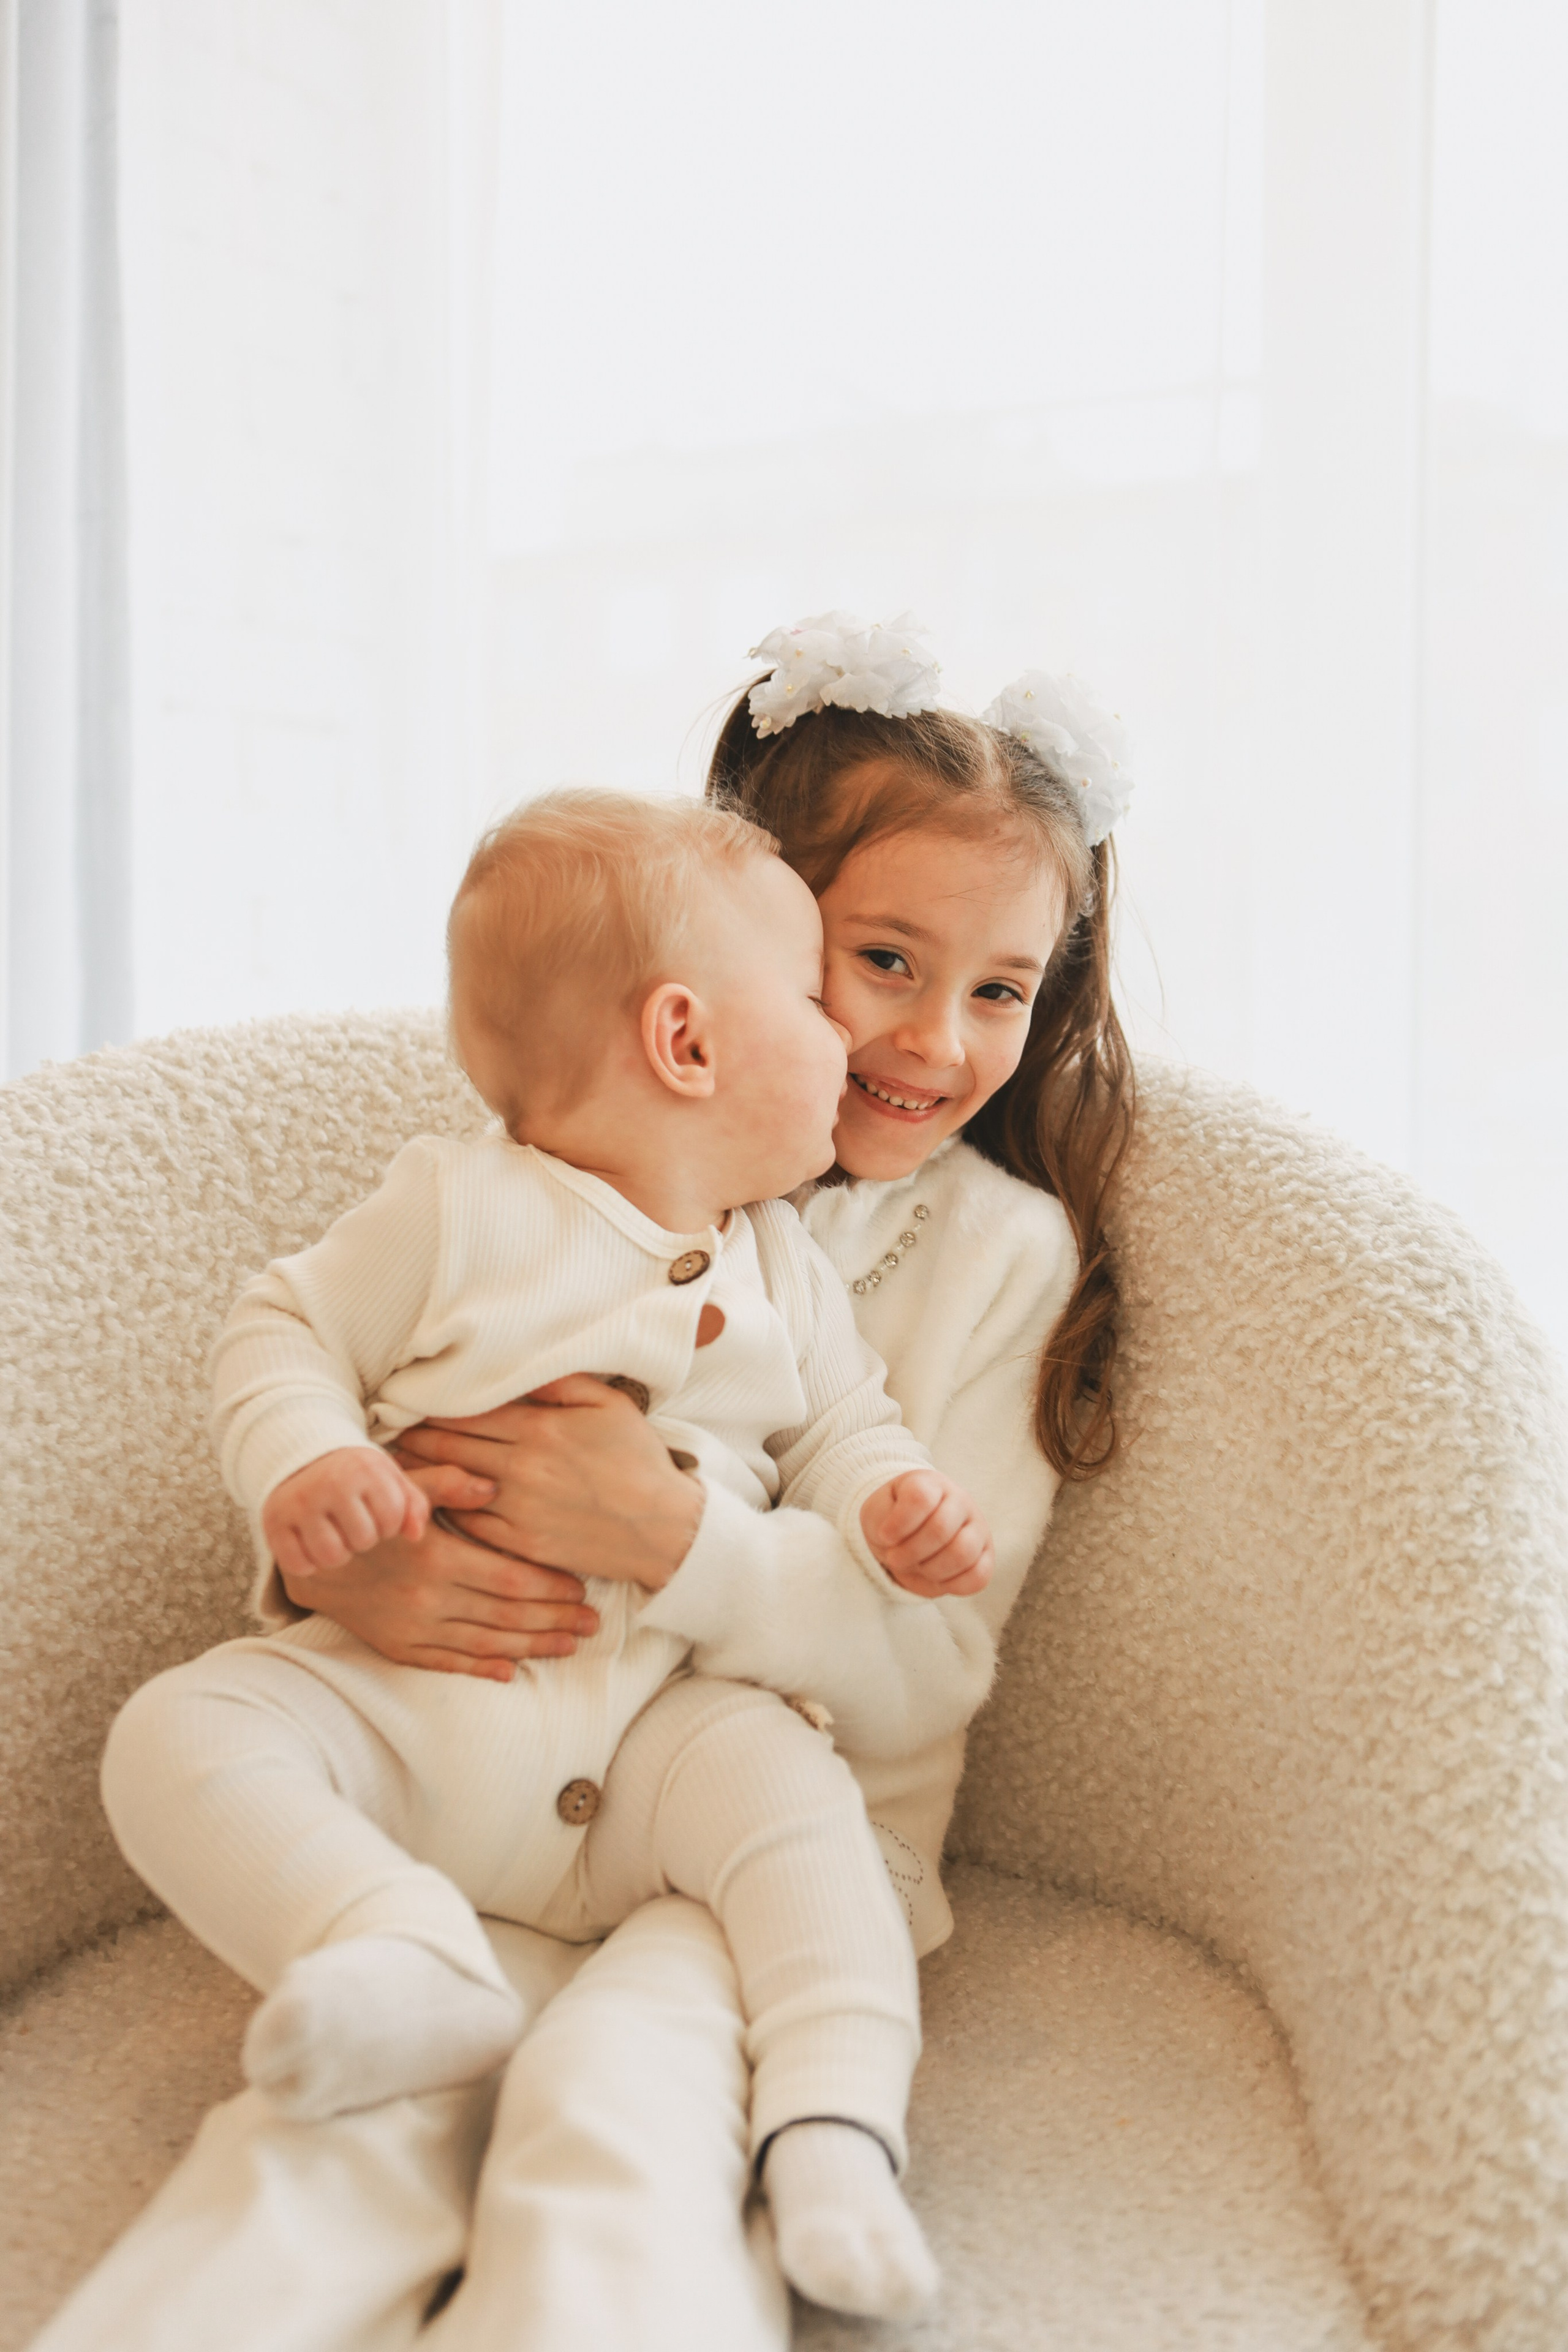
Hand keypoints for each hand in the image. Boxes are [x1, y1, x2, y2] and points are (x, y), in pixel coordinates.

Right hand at [263, 1446, 428, 1582]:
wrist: (302, 1459)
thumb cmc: (356, 1476)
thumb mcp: (389, 1479)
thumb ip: (414, 1504)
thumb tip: (415, 1536)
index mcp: (364, 1469)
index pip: (392, 1520)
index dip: (389, 1525)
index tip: (377, 1513)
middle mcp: (330, 1483)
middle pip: (363, 1540)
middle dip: (363, 1539)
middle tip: (352, 1524)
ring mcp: (299, 1503)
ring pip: (331, 1556)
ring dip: (337, 1553)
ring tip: (335, 1535)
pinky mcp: (274, 1521)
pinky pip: (298, 1564)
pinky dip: (307, 1562)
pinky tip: (311, 1543)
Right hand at [279, 1461, 601, 1683]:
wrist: (312, 1555)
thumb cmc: (366, 1512)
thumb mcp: (401, 1485)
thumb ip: (447, 1482)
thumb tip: (493, 1483)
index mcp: (438, 1556)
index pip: (510, 1579)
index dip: (551, 1587)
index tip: (582, 1588)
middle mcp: (429, 1597)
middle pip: (508, 1616)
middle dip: (555, 1620)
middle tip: (593, 1624)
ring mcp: (414, 1627)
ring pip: (485, 1644)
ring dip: (531, 1647)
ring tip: (569, 1646)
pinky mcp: (398, 1646)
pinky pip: (447, 1663)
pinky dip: (481, 1669)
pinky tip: (510, 1672)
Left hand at [393, 1376, 704, 1590]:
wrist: (663, 1528)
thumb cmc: (638, 1460)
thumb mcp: (609, 1405)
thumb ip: (561, 1383)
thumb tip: (518, 1365)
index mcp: (540, 1427)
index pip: (467, 1409)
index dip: (430, 1403)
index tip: (404, 1397)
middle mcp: (522, 1467)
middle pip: (448, 1445)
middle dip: (412, 1435)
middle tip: (385, 1428)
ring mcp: (518, 1509)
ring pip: (451, 1486)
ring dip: (419, 1474)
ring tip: (394, 1464)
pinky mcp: (520, 1544)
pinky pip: (468, 1525)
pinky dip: (446, 1510)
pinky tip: (432, 1502)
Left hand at [859, 1469, 993, 1598]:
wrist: (906, 1534)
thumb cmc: (892, 1519)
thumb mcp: (876, 1511)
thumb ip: (883, 1518)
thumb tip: (898, 1540)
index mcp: (931, 1483)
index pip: (920, 1498)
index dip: (899, 1524)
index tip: (884, 1536)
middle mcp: (960, 1500)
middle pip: (940, 1529)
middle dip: (910, 1553)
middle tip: (895, 1559)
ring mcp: (978, 1527)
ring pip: (962, 1554)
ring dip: (930, 1569)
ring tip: (917, 1566)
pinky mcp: (986, 1556)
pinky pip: (978, 1577)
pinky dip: (952, 1585)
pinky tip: (936, 1578)